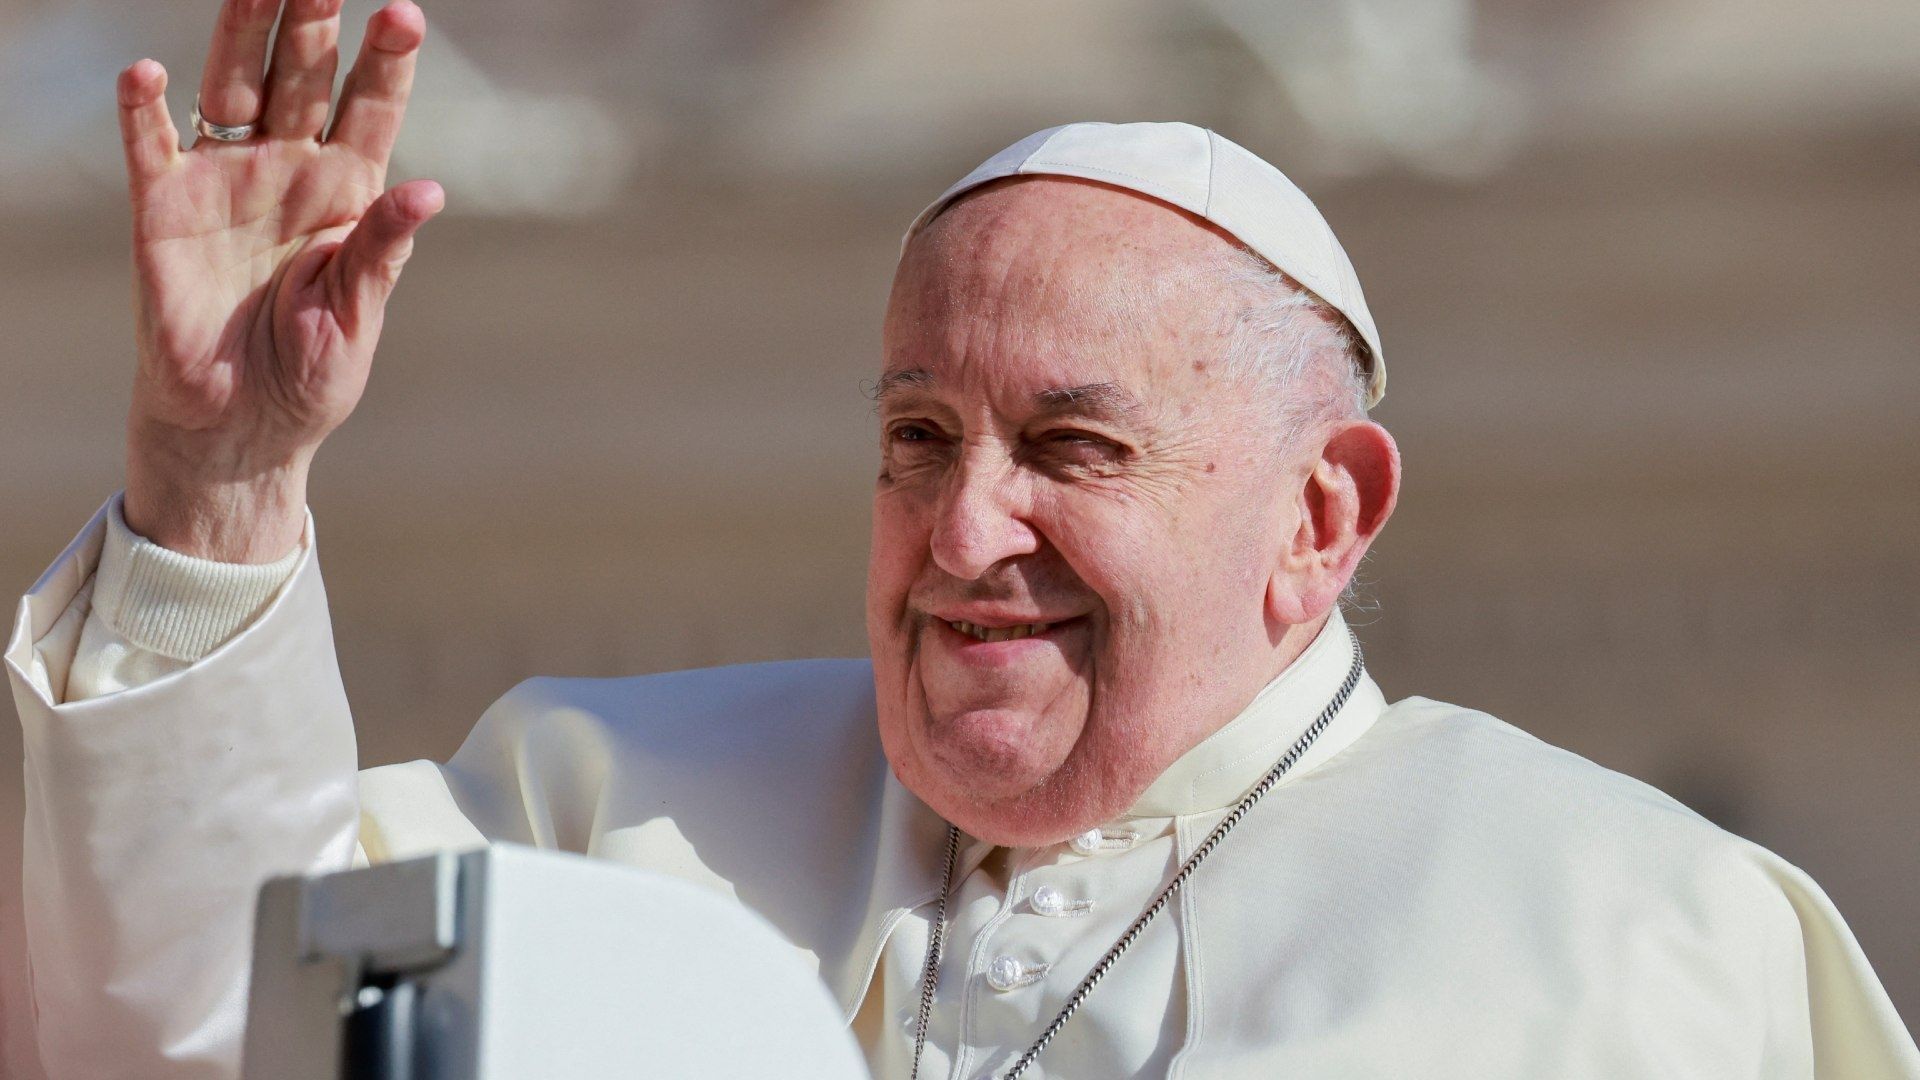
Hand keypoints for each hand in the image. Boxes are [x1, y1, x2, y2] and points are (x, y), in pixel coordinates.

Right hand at [116, 0, 440, 560]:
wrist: (241, 425)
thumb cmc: (311, 373)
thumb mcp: (358, 315)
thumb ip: (382, 250)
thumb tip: (430, 190)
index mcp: (349, 193)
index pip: (372, 109)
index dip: (387, 62)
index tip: (405, 13)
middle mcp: (288, 170)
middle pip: (303, 78)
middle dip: (314, 23)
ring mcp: (225, 182)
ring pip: (232, 88)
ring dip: (241, 35)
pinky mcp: (163, 210)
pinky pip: (151, 147)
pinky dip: (144, 110)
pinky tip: (150, 73)